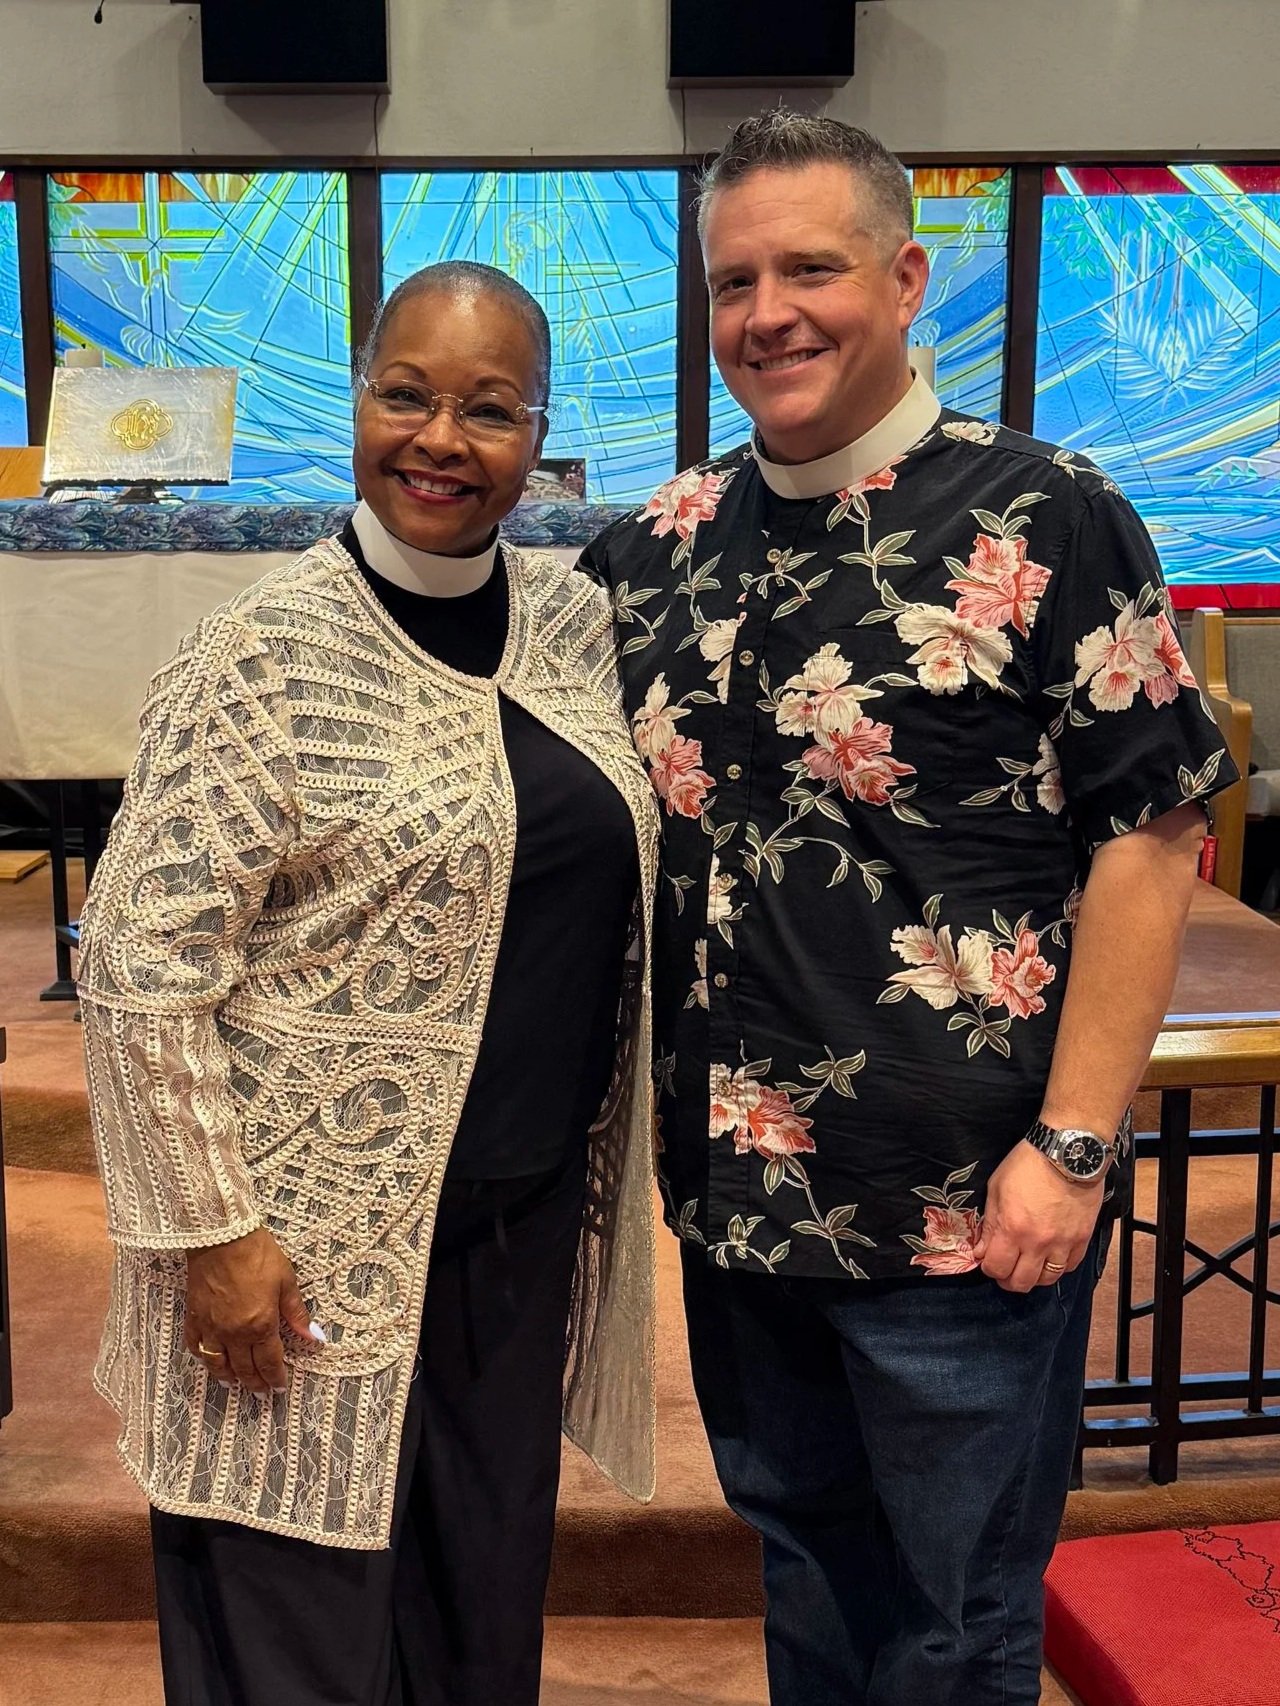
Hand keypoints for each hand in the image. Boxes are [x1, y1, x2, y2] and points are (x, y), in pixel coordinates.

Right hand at [184, 1227, 315, 1395]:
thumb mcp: (286, 1281)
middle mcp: (234, 1333)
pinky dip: (204, 1358)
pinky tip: (210, 1360)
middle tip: (261, 1393)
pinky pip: (196, 1345)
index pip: (270, 1361)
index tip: (280, 1388)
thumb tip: (313, 1338)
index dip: (276, 1377)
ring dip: (228, 1377)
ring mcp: (212, 1326)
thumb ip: (297, 1314)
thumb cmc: (257, 1254)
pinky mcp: (194, 1316)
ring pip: (218, 1363)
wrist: (222, 1236)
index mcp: (261, 1325)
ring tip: (236, 1384)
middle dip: (255, 1383)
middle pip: (244, 1368)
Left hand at [972, 1141, 1103, 1292]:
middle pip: (1021, 1282)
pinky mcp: (1082, 1239)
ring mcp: (1063, 1243)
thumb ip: (989, 1224)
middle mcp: (1038, 1242)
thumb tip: (981, 1250)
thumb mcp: (996, 1188)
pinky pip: (1070, 1267)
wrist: (1067, 1152)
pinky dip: (1058, 1267)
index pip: (996, 1268)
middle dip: (1008, 1279)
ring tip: (1028, 1265)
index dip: (988, 1268)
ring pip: (1047, 1280)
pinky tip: (1050, 1257)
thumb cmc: (1027, 1164)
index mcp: (1012, 1229)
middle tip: (1006, 1268)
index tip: (988, 1260)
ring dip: (1034, 1277)